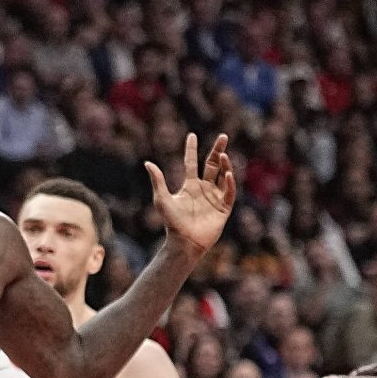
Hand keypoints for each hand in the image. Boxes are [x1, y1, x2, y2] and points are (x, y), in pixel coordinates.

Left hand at [147, 133, 235, 254]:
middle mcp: (204, 189)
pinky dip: (229, 183)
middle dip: (218, 150)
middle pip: (212, 165)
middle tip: (223, 136)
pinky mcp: (223, 208)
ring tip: (223, 154)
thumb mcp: (162, 199)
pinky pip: (228, 193)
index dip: (191, 149)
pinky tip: (227, 174)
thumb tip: (147, 163)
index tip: (191, 135)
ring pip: (223, 176)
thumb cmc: (172, 222)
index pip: (192, 162)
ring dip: (224, 165)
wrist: (184, 242)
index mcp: (190, 185)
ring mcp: (214, 198)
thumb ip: (158, 181)